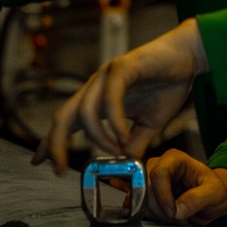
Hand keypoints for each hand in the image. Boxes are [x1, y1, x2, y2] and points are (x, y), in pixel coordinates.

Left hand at [31, 18, 208, 171]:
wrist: (189, 57)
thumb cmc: (168, 85)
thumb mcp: (150, 124)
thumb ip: (134, 143)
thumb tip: (125, 163)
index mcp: (98, 100)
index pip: (67, 123)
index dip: (50, 142)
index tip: (38, 162)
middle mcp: (96, 87)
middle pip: (64, 116)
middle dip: (55, 143)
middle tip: (59, 169)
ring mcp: (106, 75)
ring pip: (85, 111)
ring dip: (97, 137)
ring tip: (115, 150)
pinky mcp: (121, 67)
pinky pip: (109, 98)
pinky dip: (113, 121)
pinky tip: (124, 136)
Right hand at [145, 149, 226, 224]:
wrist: (212, 198)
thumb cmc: (215, 190)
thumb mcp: (215, 193)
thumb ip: (198, 199)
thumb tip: (177, 210)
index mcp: (174, 158)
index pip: (158, 173)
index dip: (163, 196)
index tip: (174, 214)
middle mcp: (158, 165)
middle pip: (146, 187)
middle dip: (161, 208)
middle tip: (179, 219)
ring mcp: (150, 179)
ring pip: (142, 199)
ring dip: (158, 214)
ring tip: (179, 218)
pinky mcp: (148, 192)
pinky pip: (141, 205)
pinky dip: (154, 216)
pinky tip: (170, 218)